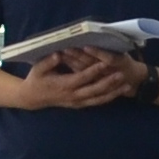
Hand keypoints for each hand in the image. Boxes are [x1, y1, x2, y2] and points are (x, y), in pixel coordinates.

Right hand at [23, 45, 137, 110]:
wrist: (32, 98)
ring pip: (97, 99)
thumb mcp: (38, 69)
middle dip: (109, 83)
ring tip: (126, 86)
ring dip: (113, 93)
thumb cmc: (36, 80)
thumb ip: (48, 62)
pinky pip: (95, 102)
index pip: (82, 77)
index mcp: (63, 85)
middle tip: (122, 75)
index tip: (106, 62)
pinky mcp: (78, 105)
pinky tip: (118, 93)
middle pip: (94, 90)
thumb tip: (58, 54)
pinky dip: (107, 98)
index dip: (94, 70)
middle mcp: (72, 95)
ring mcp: (76, 102)